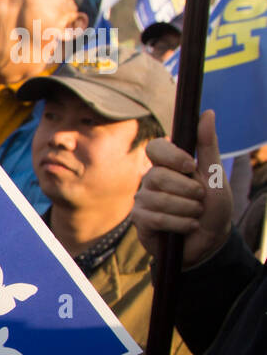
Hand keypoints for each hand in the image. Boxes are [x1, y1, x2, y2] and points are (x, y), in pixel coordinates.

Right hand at [133, 109, 232, 267]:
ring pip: (157, 199)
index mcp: (168, 165)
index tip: (190, 166)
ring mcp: (143, 199)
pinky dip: (178, 223)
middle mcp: (151, 180)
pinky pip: (154, 217)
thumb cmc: (213, 207)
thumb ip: (208, 145)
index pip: (156, 147)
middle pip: (158, 176)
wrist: (209, 241)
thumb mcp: (215, 176)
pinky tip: (187, 226)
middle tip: (200, 199)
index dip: (171, 155)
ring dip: (186, 210)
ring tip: (195, 215)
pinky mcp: (140, 220)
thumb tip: (207, 112)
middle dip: (187, 190)